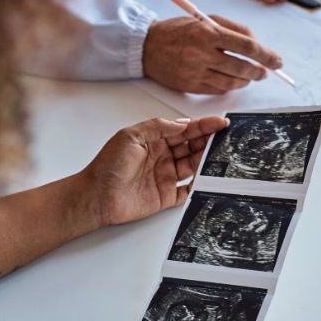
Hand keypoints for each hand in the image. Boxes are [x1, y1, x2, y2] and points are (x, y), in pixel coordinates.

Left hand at [80, 116, 228, 226]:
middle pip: (192, 146)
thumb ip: (157, 127)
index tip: (219, 123)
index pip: (183, 130)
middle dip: (208, 141)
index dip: (202, 125)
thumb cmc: (107, 167)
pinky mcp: (166, 196)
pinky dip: (199, 184)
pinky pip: (188, 189)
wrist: (97, 197)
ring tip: (221, 155)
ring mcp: (165, 176)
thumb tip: (182, 124)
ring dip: (207, 160)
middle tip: (224, 138)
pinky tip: (209, 178)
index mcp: (154, 140)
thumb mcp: (130, 136)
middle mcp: (161, 157)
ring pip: (193, 166)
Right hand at [142, 16, 282, 93]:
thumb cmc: (178, 31)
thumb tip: (256, 44)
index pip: (247, 47)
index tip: (277, 61)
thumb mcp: (206, 20)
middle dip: (258, 72)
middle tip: (264, 72)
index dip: (266, 56)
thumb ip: (233, 29)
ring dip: (245, 80)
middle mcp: (203, 54)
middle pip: (242, 68)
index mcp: (209, 33)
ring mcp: (196, 72)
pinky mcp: (191, 86)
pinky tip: (231, 81)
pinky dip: (229, 87)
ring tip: (249, 76)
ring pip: (232, 82)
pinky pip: (218, 90)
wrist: (148, 47)